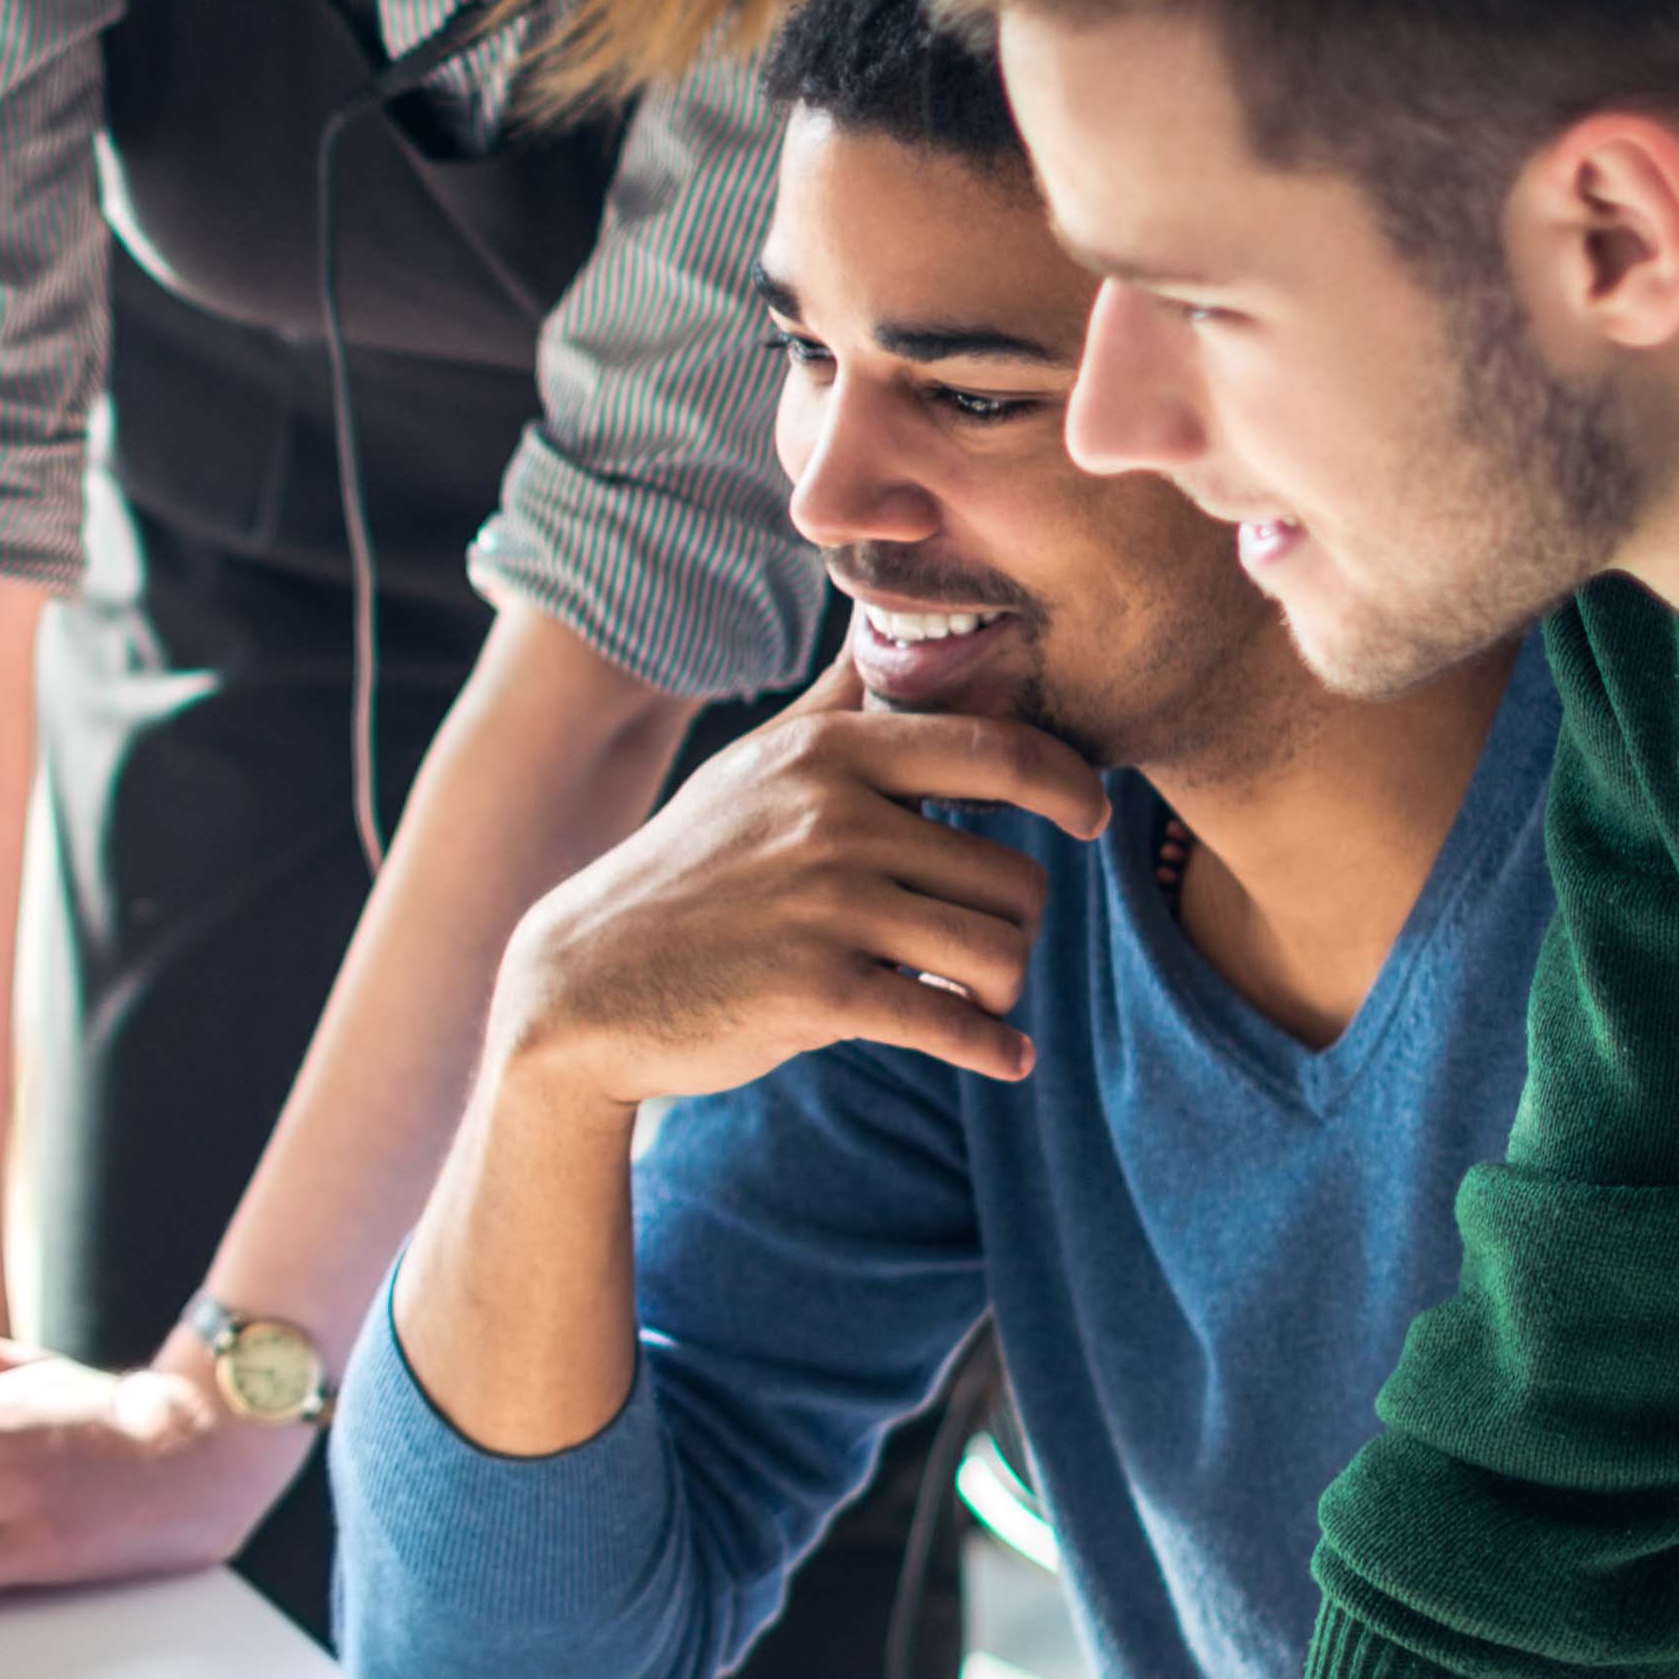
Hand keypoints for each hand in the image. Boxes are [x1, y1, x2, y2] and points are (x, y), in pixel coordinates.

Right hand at [493, 660, 1112, 1110]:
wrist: (585, 984)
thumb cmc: (689, 872)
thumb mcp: (755, 769)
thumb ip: (834, 704)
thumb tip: (884, 621)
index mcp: (830, 757)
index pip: (996, 751)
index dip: (1067, 785)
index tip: (1093, 816)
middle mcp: (833, 819)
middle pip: (1013, 876)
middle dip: (1014, 923)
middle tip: (983, 945)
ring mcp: (824, 905)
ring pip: (998, 949)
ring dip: (1002, 990)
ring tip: (970, 997)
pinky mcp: (816, 992)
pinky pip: (952, 1022)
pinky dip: (991, 1048)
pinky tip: (1002, 1057)